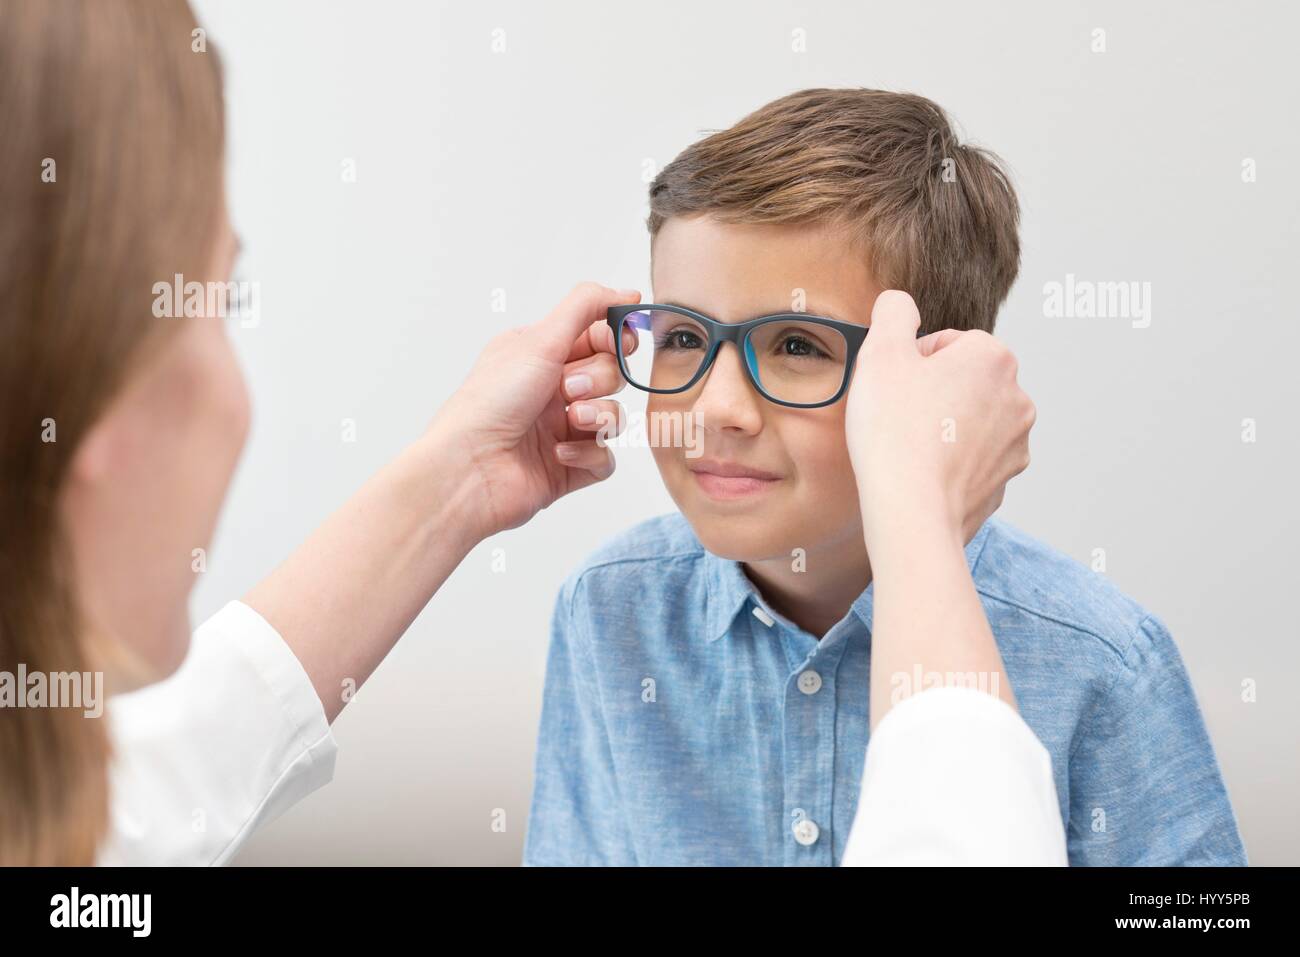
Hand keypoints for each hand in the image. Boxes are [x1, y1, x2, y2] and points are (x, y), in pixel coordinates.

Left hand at [430, 282, 638, 536]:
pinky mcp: (568, 467)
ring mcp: (561, 430)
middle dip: (600, 379)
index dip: (615, 338)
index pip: (597, 337)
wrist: (470, 467)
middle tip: (570, 388)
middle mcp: (552, 390)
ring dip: (597, 416)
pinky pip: (605, 458)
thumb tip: (624, 290)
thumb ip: (585, 308)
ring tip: (569, 421)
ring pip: (613, 416)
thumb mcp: (539, 340)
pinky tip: (558, 453)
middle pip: (611, 374)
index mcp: (541, 356)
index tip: (621, 340)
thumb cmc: (491, 402)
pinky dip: (588, 454)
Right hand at [845, 290, 1034, 548]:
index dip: (911, 363)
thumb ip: (893, 312)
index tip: (894, 388)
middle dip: (932, 393)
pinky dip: (951, 462)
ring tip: (911, 445)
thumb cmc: (895, 432)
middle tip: (899, 416)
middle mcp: (1018, 398)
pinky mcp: (1004, 482)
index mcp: (993, 357)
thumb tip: (899, 302)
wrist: (911, 510)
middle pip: (963, 381)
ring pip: (970, 421)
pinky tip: (923, 471)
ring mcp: (1015, 444)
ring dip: (944, 426)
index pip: (946, 344)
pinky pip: (973, 460)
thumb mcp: (880, 353)